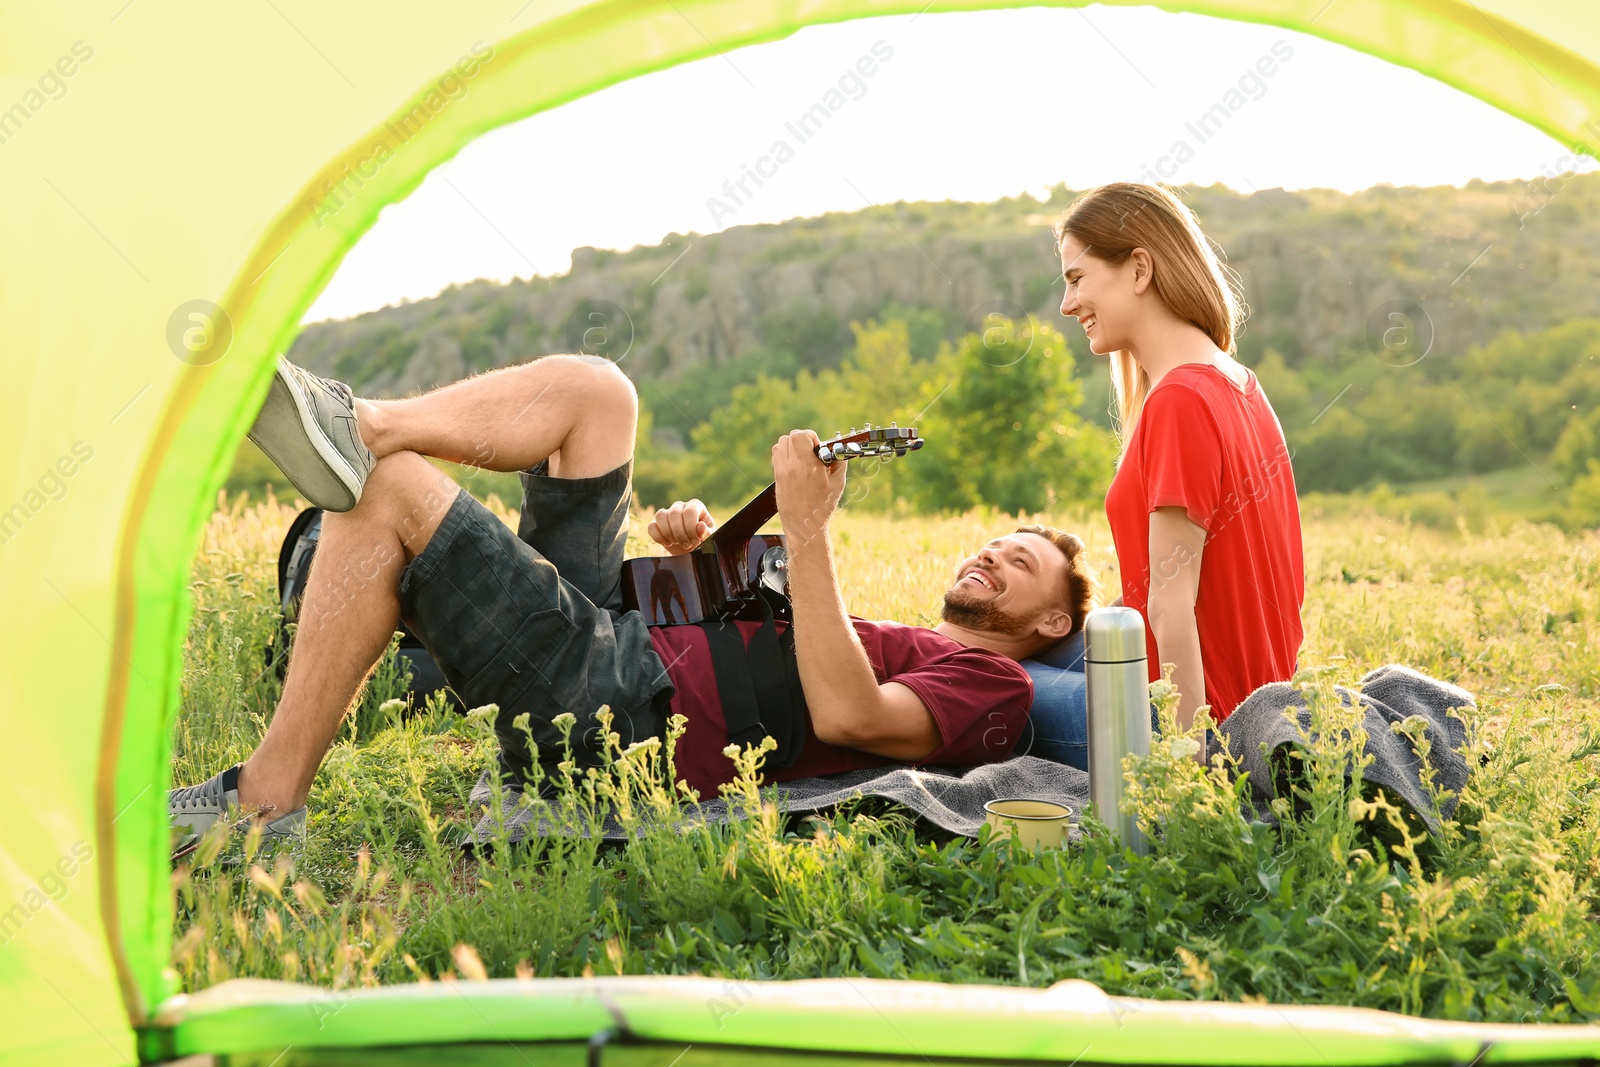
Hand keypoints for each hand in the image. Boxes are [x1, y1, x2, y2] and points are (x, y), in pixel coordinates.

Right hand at [648, 499, 715, 554]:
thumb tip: (701, 526)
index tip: (695, 541)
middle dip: (680, 533)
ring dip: (669, 533)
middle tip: (687, 545)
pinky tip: (668, 543)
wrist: (692, 550)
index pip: (690, 511)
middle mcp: (680, 506)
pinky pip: (651, 526)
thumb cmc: (703, 541)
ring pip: (660, 516)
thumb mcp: (709, 538)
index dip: (691, 528)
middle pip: (674, 513)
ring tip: (678, 543)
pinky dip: (658, 537)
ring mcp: (667, 513)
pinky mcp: (657, 523)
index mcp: (695, 505)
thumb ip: (707, 532)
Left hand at [772, 429, 845, 546]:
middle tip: (812, 452)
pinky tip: (796, 463)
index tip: (818, 447)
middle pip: (790, 436)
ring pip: (782, 443)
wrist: (804, 525)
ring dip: (793, 444)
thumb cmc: (822, 506)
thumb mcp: (838, 484)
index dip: (811, 437)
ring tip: (803, 456)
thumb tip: (839, 450)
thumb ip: (839, 463)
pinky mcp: (777, 476)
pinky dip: (786, 452)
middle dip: (803, 439)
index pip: (801, 435)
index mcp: (808, 467)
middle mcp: (792, 467)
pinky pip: (777, 454)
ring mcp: (782, 471)